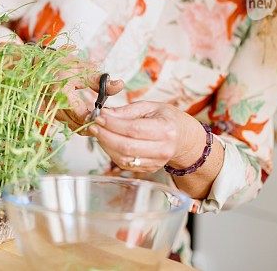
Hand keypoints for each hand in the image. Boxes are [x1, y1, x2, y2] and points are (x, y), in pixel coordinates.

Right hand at [50, 51, 123, 132]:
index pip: (81, 116)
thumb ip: (100, 80)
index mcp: (61, 93)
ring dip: (84, 124)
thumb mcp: (83, 68)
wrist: (42, 64)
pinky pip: (66, 122)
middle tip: (106, 118)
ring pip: (71, 126)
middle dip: (92, 124)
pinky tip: (86, 115)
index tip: (107, 115)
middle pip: (77, 125)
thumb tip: (119, 85)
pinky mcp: (49, 113)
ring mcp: (49, 110)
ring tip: (97, 116)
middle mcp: (53, 105)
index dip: (96, 118)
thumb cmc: (62, 64)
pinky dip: (77, 121)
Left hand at [89, 101, 205, 172]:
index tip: (99, 116)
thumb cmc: (166, 118)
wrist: (182, 138)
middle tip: (93, 126)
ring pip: (124, 159)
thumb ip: (127, 110)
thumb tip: (105, 114)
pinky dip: (112, 153)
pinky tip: (107, 142)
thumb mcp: (150, 106)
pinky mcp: (149, 169)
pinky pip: (125, 164)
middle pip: (127, 147)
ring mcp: (157, 162)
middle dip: (105, 136)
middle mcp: (163, 149)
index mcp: (166, 129)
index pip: (134, 129)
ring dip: (106, 146)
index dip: (113, 124)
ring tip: (98, 133)